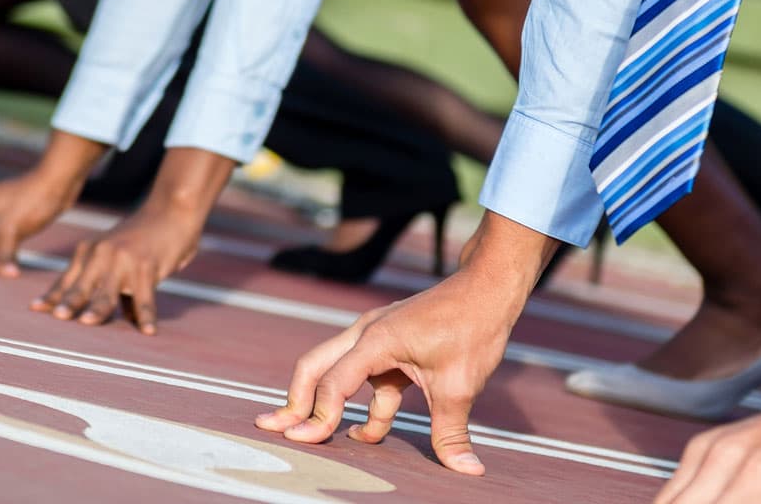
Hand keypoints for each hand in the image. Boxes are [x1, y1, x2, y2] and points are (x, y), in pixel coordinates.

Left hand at [31, 205, 203, 334]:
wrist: (171, 210)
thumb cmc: (144, 238)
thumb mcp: (119, 257)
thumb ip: (112, 285)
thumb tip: (118, 318)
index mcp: (90, 251)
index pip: (68, 280)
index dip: (53, 295)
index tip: (35, 309)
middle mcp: (102, 254)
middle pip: (82, 286)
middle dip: (69, 302)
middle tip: (57, 317)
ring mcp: (124, 259)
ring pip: (109, 291)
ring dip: (98, 308)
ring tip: (87, 323)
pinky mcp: (147, 265)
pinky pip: (145, 296)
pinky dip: (146, 315)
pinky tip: (148, 331)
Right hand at [253, 267, 521, 475]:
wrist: (488, 289)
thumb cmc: (472, 328)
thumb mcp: (460, 386)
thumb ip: (451, 433)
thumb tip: (466, 471)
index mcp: (376, 340)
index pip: (334, 383)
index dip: (319, 416)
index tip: (308, 441)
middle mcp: (367, 334)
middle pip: (315, 367)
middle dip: (294, 400)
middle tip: (271, 427)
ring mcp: (377, 338)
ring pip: (336, 371)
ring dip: (325, 403)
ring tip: (305, 432)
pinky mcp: (391, 344)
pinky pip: (366, 377)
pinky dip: (362, 404)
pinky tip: (365, 433)